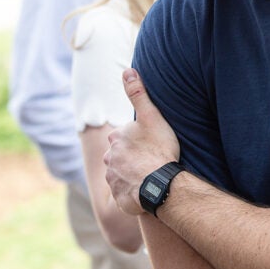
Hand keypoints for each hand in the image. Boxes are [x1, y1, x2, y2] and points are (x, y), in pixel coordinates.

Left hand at [104, 68, 181, 215]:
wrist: (160, 184)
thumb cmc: (158, 149)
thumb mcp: (151, 117)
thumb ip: (138, 94)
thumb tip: (127, 71)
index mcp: (116, 138)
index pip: (125, 136)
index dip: (139, 139)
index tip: (152, 143)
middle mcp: (109, 158)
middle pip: (121, 155)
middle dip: (132, 157)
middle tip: (152, 159)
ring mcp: (113, 179)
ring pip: (122, 174)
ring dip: (132, 174)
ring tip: (151, 175)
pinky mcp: (119, 198)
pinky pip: (126, 192)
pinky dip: (134, 191)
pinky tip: (147, 189)